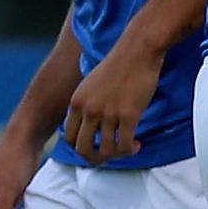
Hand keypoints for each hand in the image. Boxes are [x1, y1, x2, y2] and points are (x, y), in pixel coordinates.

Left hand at [64, 38, 163, 164]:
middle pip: (83, 149)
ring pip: (106, 150)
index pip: (69, 137)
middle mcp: (89, 110)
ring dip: (117, 155)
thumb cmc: (119, 64)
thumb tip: (90, 125)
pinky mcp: (128, 115)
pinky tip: (136, 145)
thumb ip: (86, 103)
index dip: (81, 148)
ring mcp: (108, 114)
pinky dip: (130, 150)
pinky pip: (125, 144)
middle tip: (107, 157)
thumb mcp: (91, 84)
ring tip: (127, 149)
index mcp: (77, 102)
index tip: (95, 147)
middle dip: (95, 158)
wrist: (138, 50)